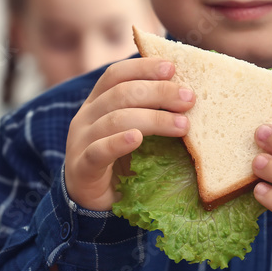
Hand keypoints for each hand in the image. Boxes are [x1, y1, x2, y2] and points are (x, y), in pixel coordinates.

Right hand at [64, 58, 195, 210]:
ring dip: (153, 119)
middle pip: (120, 94)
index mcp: (98, 103)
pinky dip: (118, 143)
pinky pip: (99, 151)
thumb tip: (190, 98)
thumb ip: (151, 114)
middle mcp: (86, 117)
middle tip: (189, 98)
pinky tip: (137, 138)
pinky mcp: (81, 168)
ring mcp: (80, 141)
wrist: (92, 202)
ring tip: (182, 125)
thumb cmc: (120, 164)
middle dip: (158, 92)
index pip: (116, 74)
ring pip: (115, 120)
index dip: (143, 68)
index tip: (172, 67)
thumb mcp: (135, 133)